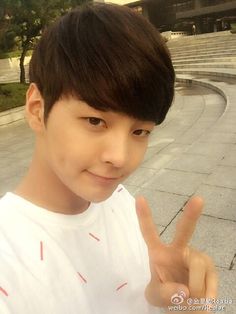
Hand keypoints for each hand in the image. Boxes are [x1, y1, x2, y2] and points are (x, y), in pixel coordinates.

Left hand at [135, 196, 217, 312]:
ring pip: (197, 264)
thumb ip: (164, 293)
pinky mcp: (209, 266)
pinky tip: (204, 299)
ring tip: (192, 299)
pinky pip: (210, 277)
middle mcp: (177, 249)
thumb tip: (185, 291)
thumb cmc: (165, 295)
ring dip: (196, 287)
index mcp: (158, 252)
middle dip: (192, 214)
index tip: (139, 198)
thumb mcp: (155, 297)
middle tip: (199, 200)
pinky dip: (207, 294)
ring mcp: (195, 256)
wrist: (184, 306)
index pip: (149, 232)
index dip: (144, 216)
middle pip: (184, 230)